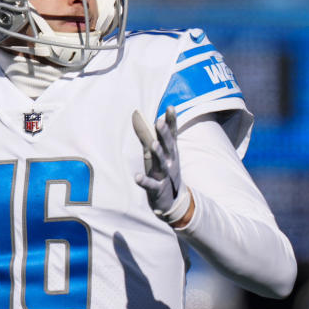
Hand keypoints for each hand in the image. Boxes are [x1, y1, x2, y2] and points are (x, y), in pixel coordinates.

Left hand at [132, 106, 192, 226]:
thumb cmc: (162, 171)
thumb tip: (136, 114)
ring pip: (161, 164)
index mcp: (170, 152)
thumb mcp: (155, 153)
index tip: (170, 107)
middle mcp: (170, 162)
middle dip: (164, 134)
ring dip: (158, 154)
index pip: (172, 134)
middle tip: (159, 122)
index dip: (171, 121)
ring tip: (153, 145)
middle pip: (168, 146)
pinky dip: (144, 181)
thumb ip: (146, 134)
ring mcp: (165, 176)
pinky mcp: (158, 189)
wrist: (172, 201)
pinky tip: (137, 177)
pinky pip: (151, 185)